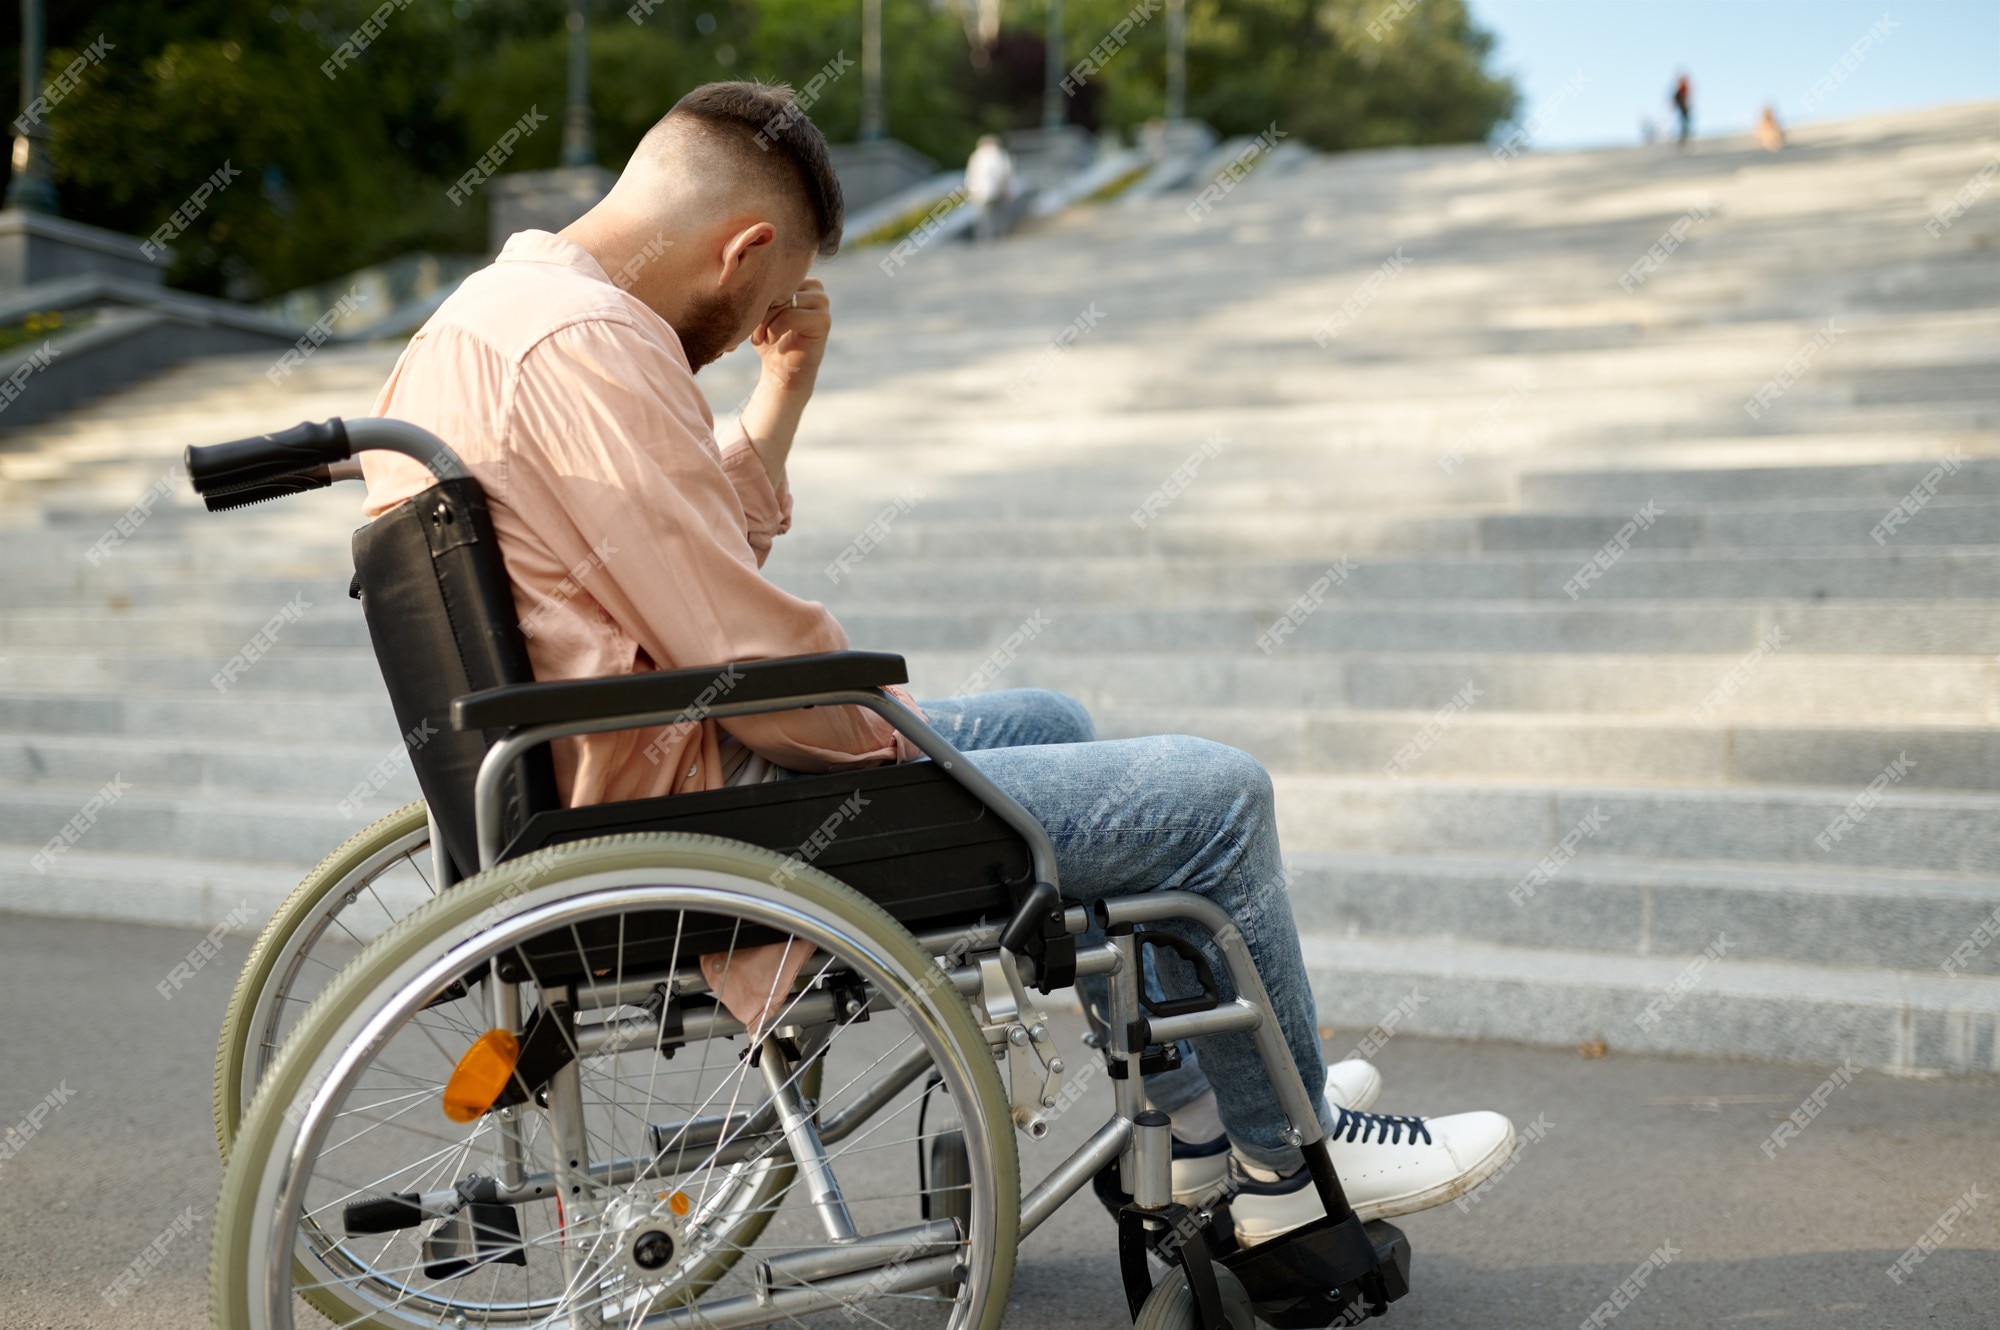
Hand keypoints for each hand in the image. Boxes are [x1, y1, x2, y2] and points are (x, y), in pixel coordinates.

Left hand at [750, 278, 829, 395]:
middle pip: (779, 287)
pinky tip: (773, 341)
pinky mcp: (824, 321)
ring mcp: (822, 303)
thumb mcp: (760, 309)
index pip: (773, 275)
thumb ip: (762, 290)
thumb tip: (750, 272)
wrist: (781, 372)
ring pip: (783, 300)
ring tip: (762, 337)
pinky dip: (774, 329)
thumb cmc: (768, 340)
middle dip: (762, 309)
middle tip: (756, 332)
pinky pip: (790, 315)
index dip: (758, 296)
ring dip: (766, 321)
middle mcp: (816, 287)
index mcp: (801, 279)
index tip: (750, 317)